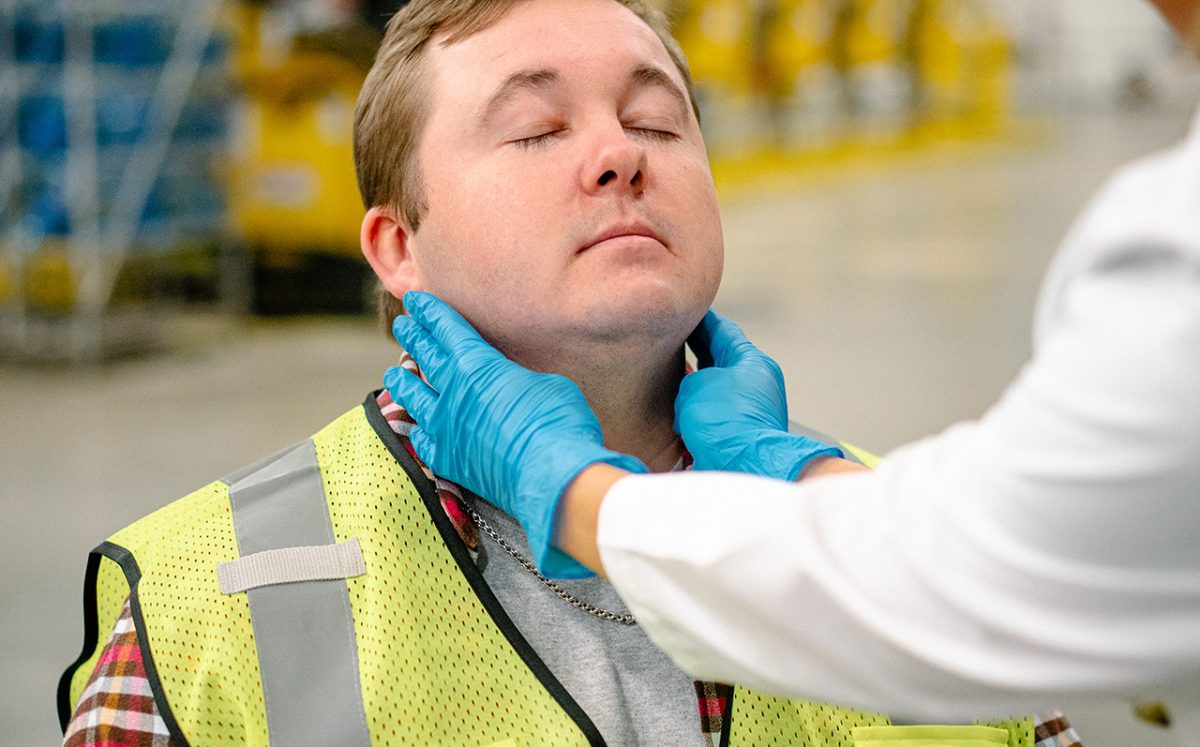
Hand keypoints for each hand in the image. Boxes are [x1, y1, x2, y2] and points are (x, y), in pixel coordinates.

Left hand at [384, 292, 645, 577]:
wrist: (551, 474)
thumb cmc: (559, 422)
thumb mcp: (547, 383)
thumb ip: (520, 379)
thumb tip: (514, 385)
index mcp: (477, 364)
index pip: (445, 329)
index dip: (429, 312)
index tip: (415, 301)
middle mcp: (452, 392)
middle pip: (424, 356)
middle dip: (412, 336)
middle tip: (402, 325)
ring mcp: (444, 428)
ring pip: (411, 398)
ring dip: (401, 382)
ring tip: (394, 373)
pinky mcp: (447, 460)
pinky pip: (421, 440)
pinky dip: (416, 431)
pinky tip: (414, 429)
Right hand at [676, 309, 842, 479]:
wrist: (742, 466)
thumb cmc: (725, 422)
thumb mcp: (697, 385)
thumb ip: (689, 376)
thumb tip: (689, 391)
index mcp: (752, 363)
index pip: (724, 331)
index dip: (702, 319)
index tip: (687, 309)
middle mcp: (754, 385)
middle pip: (719, 360)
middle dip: (693, 353)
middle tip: (671, 339)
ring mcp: (747, 411)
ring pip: (712, 391)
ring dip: (690, 389)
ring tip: (666, 380)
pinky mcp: (736, 434)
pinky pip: (710, 417)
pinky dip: (693, 414)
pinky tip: (676, 415)